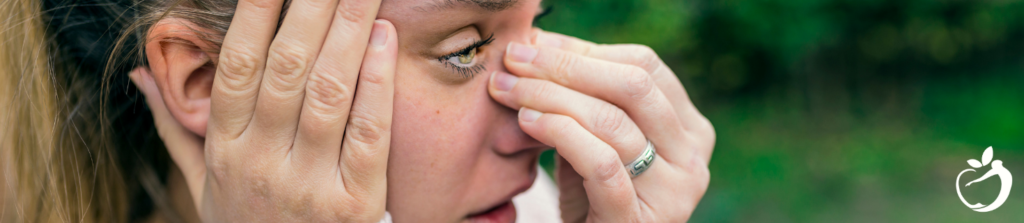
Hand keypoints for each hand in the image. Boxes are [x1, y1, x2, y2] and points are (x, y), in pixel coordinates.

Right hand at [130, 0, 397, 220]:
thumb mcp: (203, 187)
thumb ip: (177, 129)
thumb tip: (142, 74)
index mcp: (225, 150)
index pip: (239, 66)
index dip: (256, 12)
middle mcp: (261, 162)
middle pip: (285, 68)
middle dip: (309, 8)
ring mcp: (308, 183)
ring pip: (327, 92)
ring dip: (348, 32)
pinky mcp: (353, 203)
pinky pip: (368, 133)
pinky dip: (377, 84)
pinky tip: (385, 41)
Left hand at [488, 29, 714, 221]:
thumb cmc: (589, 198)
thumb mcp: (592, 140)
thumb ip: (582, 97)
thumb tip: (538, 42)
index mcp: (690, 128)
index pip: (644, 66)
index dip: (584, 50)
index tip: (534, 46)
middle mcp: (693, 158)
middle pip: (633, 86)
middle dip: (566, 67)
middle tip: (515, 62)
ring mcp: (673, 193)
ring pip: (613, 122)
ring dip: (550, 97)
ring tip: (509, 91)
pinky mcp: (638, 222)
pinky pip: (601, 164)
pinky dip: (561, 134)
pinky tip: (529, 122)